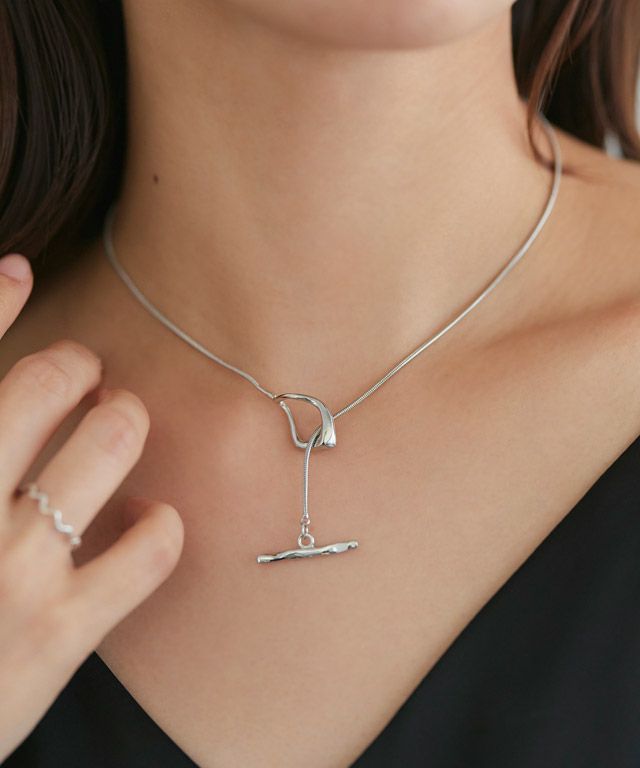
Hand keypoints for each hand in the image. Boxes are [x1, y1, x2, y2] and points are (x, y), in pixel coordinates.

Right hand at [0, 254, 183, 760]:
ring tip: (121, 424)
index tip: (19, 271)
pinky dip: (162, 526)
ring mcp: (12, 573)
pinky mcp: (58, 636)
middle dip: (74, 367)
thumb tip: (5, 378)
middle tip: (85, 376)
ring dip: (124, 423)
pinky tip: (154, 519)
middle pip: (41, 386)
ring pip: (107, 446)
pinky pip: (146, 553)